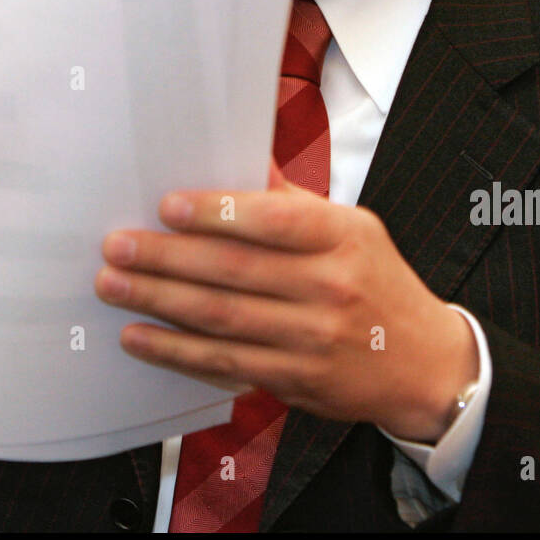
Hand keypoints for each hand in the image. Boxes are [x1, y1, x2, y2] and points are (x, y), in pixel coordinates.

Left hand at [95, 160, 477, 441]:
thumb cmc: (378, 283)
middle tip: (117, 245)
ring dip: (159, 300)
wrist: (425, 365)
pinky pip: (225, 364)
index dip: (217, 212)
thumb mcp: (354, 228)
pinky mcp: (296, 380)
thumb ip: (295, 201)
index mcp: (342, 238)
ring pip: (222, 318)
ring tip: (114, 284)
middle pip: (235, 270)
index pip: (274, 221)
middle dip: (167, 257)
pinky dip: (176, 351)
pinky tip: (140, 337)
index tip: (167, 205)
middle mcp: (330, 288)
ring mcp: (313, 339)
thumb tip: (242, 158)